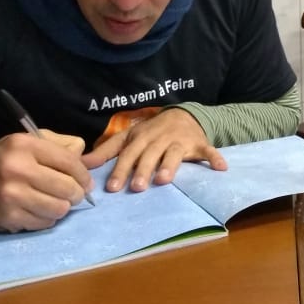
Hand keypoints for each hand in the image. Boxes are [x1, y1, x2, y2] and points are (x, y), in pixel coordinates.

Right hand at [0, 130, 91, 231]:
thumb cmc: (5, 161)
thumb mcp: (28, 142)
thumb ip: (60, 145)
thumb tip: (87, 158)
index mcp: (24, 145)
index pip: (68, 161)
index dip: (84, 174)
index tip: (87, 182)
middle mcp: (17, 169)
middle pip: (67, 187)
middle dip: (77, 194)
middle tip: (75, 195)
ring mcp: (12, 195)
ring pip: (59, 208)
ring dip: (63, 208)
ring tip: (57, 202)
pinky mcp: (9, 217)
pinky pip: (44, 223)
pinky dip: (47, 219)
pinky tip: (40, 211)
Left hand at [82, 108, 226, 191]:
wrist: (182, 115)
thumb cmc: (150, 132)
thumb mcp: (128, 139)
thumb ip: (106, 152)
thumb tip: (82, 164)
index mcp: (140, 138)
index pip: (128, 155)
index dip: (120, 170)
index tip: (112, 188)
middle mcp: (159, 138)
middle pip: (149, 155)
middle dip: (142, 170)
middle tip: (136, 188)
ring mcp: (180, 141)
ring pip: (174, 153)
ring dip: (170, 165)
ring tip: (164, 180)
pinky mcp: (199, 144)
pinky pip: (208, 151)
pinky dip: (214, 158)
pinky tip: (220, 168)